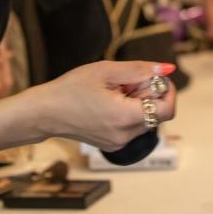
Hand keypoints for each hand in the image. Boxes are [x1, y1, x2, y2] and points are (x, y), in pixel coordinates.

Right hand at [31, 61, 176, 150]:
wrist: (44, 112)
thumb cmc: (71, 88)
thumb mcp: (106, 71)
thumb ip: (140, 70)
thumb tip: (168, 69)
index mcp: (125, 117)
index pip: (167, 109)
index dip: (167, 91)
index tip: (152, 78)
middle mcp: (125, 135)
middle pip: (157, 114)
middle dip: (149, 94)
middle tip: (125, 81)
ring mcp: (119, 143)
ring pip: (145, 120)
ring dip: (138, 103)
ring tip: (114, 91)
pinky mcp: (112, 145)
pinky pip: (132, 127)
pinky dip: (128, 112)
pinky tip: (109, 102)